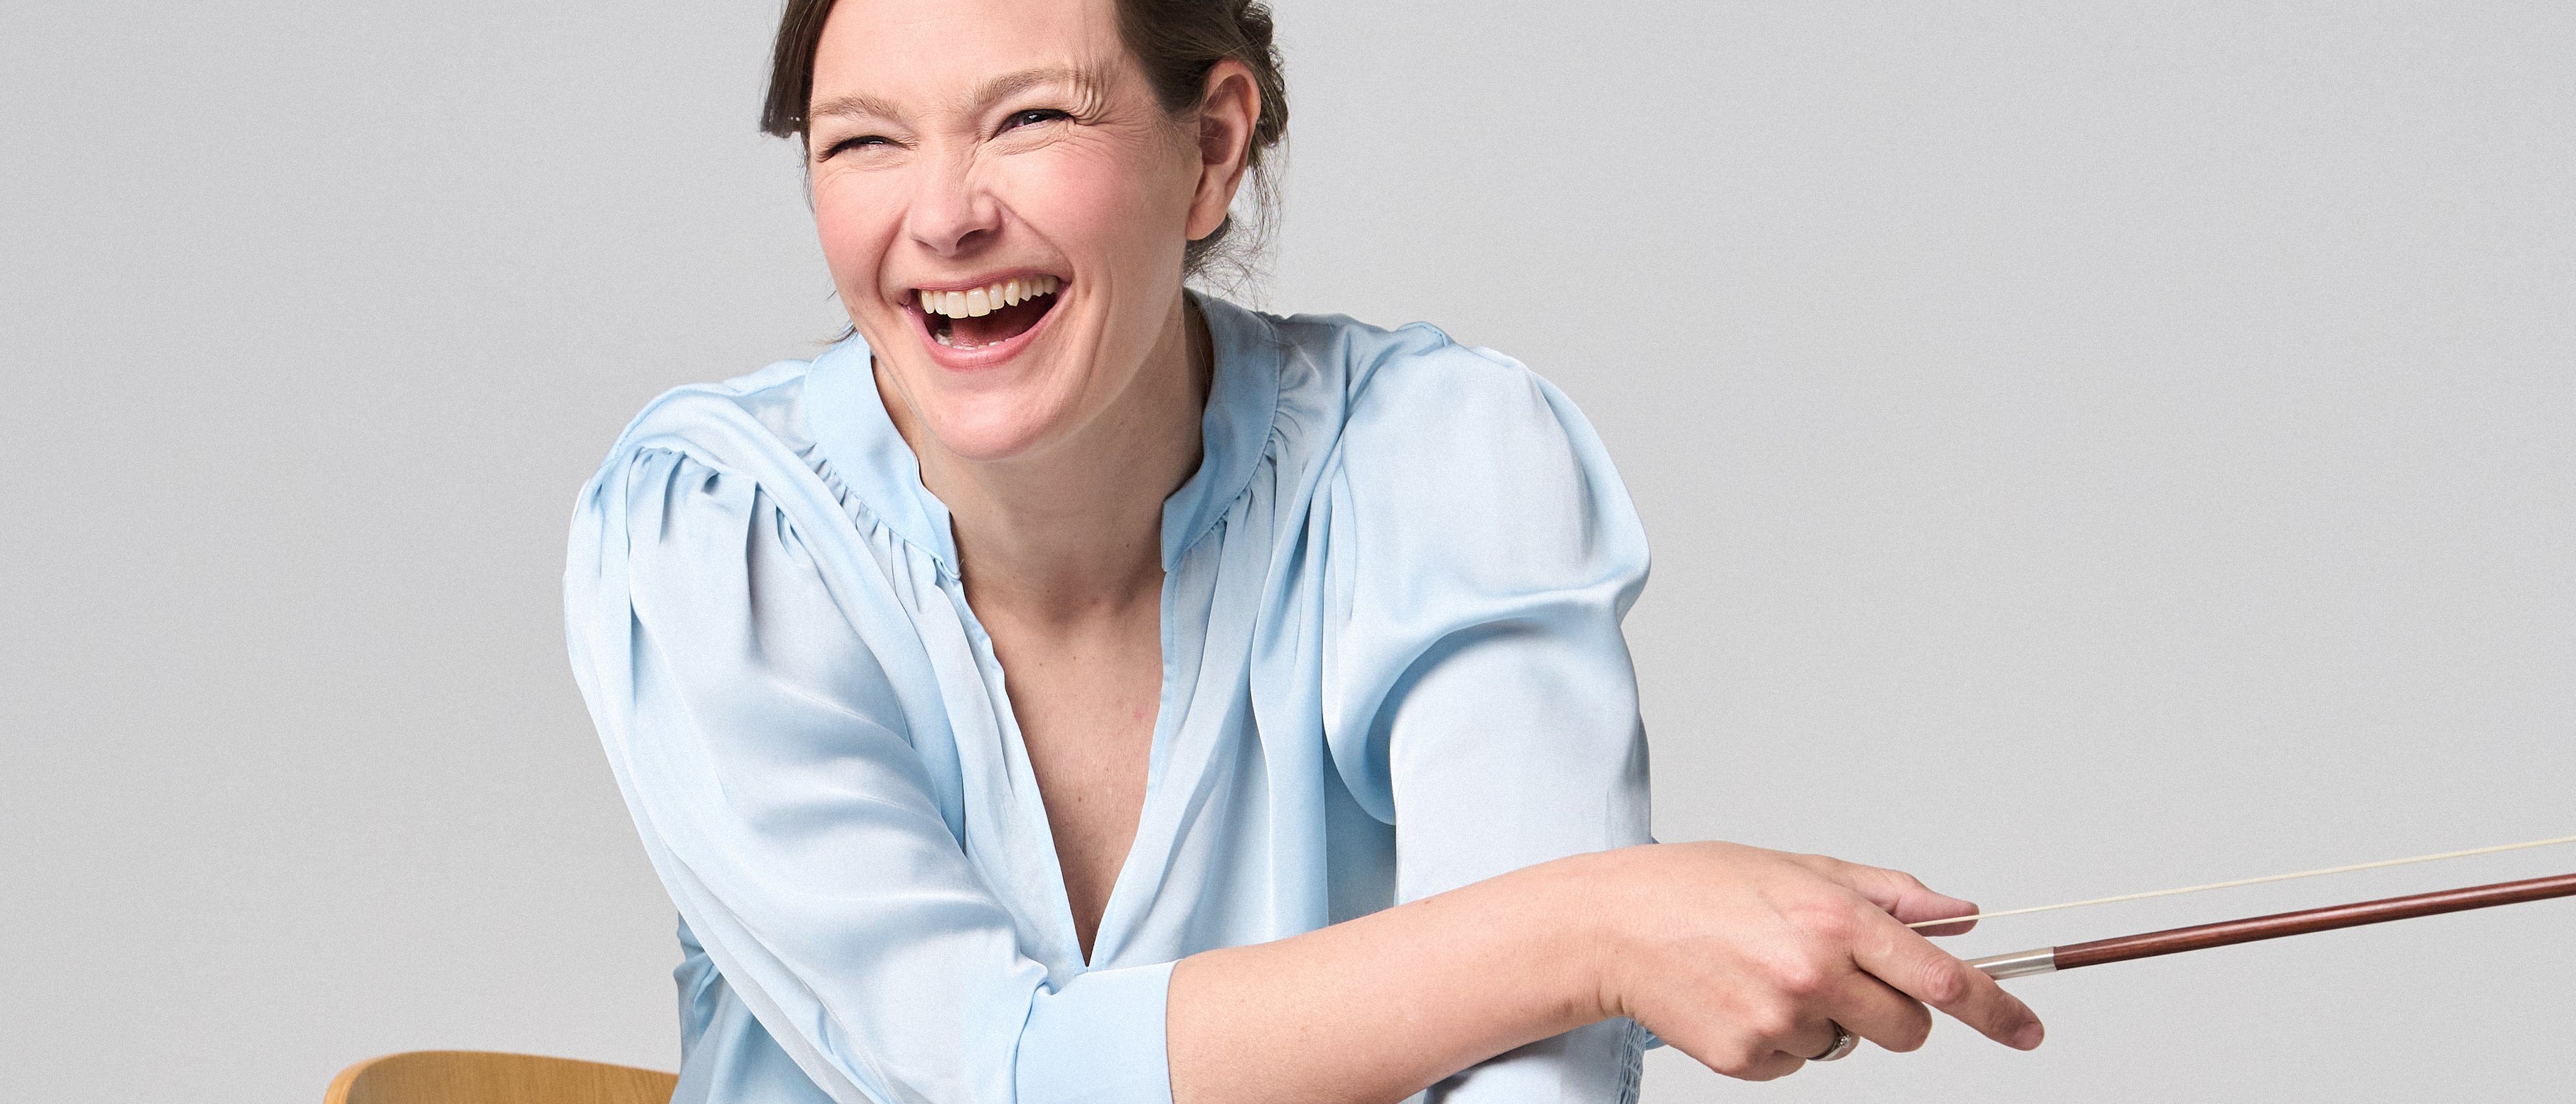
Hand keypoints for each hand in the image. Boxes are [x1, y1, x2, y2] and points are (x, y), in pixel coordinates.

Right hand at [1576, 841, 2043, 1079]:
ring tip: (1764, 975)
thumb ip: (1889, 893)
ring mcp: (1780, 1022)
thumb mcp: (1801, 868)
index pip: (1943, 979)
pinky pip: (1797, 1063)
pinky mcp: (1747, 1059)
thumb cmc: (1700, 886)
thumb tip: (1960, 913)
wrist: (1610, 926)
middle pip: (1908, 1029)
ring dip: (1824, 1019)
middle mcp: (1815, 974)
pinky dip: (1778, 1039)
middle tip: (1840, 977)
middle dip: (1894, 1012)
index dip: (1997, 1010)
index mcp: (1836, 920)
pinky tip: (1739, 998)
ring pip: (1846, 1045)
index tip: (2028, 1030)